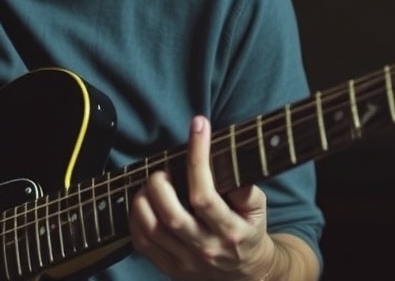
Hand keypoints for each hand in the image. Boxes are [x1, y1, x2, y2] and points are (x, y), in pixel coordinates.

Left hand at [129, 116, 275, 279]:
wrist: (248, 274)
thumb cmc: (249, 230)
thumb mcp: (259, 208)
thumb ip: (246, 189)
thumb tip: (226, 165)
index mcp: (229, 231)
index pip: (205, 195)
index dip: (198, 157)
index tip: (198, 126)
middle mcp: (206, 248)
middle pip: (172, 217)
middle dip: (159, 185)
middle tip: (162, 172)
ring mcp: (186, 262)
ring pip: (152, 230)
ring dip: (143, 200)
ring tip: (150, 186)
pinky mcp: (170, 269)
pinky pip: (142, 244)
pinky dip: (135, 220)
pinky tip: (143, 203)